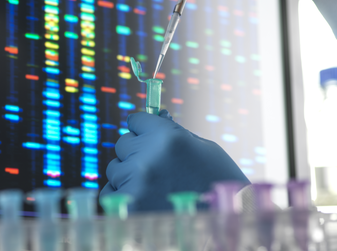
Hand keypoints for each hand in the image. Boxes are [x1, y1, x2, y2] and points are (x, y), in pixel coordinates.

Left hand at [99, 110, 249, 211]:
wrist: (226, 219)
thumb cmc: (218, 180)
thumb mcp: (201, 148)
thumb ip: (171, 133)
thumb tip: (150, 118)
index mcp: (167, 136)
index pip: (135, 120)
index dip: (143, 129)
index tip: (147, 136)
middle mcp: (148, 156)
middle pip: (123, 144)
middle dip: (135, 152)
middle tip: (155, 166)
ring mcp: (136, 183)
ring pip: (115, 169)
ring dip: (128, 175)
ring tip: (154, 187)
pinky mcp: (128, 208)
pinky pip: (109, 194)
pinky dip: (121, 196)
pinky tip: (142, 200)